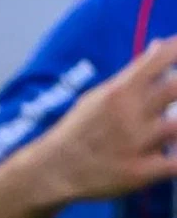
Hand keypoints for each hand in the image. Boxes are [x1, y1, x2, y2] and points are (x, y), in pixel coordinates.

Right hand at [4, 35, 176, 208]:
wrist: (52, 171)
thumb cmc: (80, 130)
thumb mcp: (99, 95)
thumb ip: (134, 72)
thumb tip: (159, 45)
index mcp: (119, 91)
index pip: (161, 58)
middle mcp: (128, 114)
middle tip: (176, 95)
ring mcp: (135, 144)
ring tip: (169, 126)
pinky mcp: (139, 172)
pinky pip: (175, 163)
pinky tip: (174, 152)